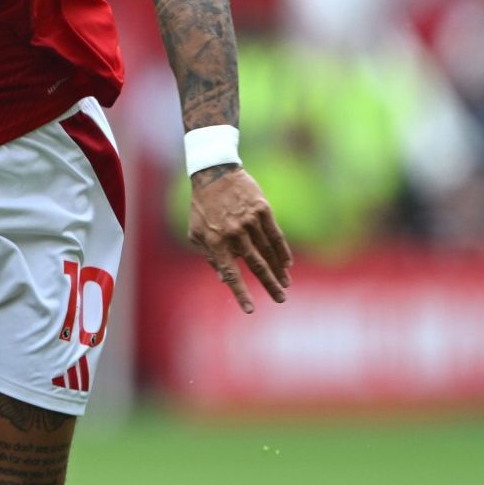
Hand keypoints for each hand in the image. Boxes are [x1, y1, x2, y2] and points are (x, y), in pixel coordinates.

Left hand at [188, 165, 291, 313]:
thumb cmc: (202, 207)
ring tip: (285, 284)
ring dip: (278, 270)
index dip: (240, 292)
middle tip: (281, 299)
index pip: (230, 273)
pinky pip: (275, 234)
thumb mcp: (196, 233)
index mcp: (215, 241)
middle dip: (269, 284)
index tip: (250, 310)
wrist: (214, 174)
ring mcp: (249, 221)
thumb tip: (223, 279)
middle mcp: (234, 233)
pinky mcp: (262, 210)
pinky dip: (282, 250)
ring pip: (268, 251)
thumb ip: (209, 256)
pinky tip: (287, 264)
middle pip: (255, 265)